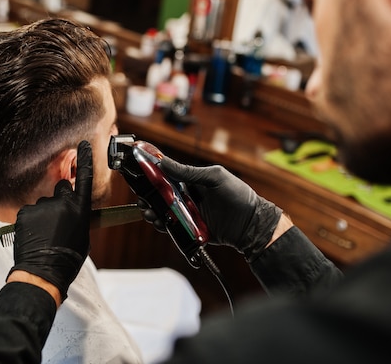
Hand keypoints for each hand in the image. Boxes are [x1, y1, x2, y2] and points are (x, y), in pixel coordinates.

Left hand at [9, 140, 92, 300]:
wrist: (44, 272)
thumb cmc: (68, 259)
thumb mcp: (82, 236)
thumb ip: (77, 217)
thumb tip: (70, 212)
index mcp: (80, 208)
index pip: (84, 178)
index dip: (85, 159)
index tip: (83, 145)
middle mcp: (61, 203)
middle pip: (61, 189)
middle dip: (59, 199)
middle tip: (57, 220)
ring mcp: (41, 207)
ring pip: (43, 204)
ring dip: (43, 215)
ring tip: (44, 236)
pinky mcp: (24, 212)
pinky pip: (29, 213)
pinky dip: (31, 222)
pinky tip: (33, 237)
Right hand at [141, 156, 281, 261]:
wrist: (250, 223)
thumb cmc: (237, 195)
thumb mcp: (214, 177)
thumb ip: (189, 172)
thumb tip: (164, 163)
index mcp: (191, 180)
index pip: (167, 174)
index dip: (152, 173)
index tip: (139, 170)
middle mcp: (187, 196)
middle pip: (160, 195)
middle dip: (148, 196)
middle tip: (141, 197)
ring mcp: (187, 212)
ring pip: (163, 211)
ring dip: (152, 211)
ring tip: (148, 211)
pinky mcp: (189, 228)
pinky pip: (172, 226)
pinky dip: (162, 225)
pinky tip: (157, 222)